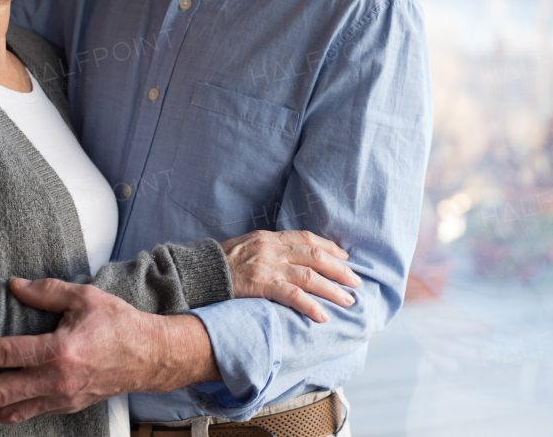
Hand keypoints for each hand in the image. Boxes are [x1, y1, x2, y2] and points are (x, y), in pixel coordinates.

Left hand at [0, 278, 215, 424]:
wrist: (150, 356)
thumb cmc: (118, 323)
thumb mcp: (84, 297)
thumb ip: (46, 291)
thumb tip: (12, 286)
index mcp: (60, 351)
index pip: (5, 354)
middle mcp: (57, 380)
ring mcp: (60, 398)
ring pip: (9, 412)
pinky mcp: (65, 406)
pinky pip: (26, 415)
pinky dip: (0, 417)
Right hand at [221, 230, 360, 322]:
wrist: (197, 273)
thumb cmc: (220, 264)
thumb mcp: (247, 247)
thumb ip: (269, 250)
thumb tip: (291, 259)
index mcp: (269, 237)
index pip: (307, 238)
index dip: (329, 248)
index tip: (345, 258)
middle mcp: (272, 248)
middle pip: (314, 256)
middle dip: (339, 269)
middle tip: (356, 282)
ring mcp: (267, 266)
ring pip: (309, 276)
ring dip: (332, 289)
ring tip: (348, 301)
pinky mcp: (260, 285)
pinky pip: (292, 295)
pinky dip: (310, 305)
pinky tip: (323, 315)